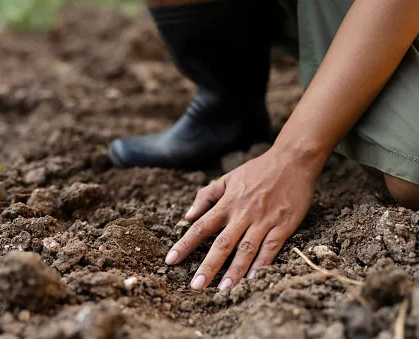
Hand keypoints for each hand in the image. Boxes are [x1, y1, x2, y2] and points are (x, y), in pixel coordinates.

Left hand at [165, 146, 321, 289]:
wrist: (293, 160)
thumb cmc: (258, 170)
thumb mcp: (229, 178)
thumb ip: (207, 196)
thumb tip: (188, 215)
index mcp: (227, 203)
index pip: (201, 226)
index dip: (185, 244)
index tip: (171, 260)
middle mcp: (243, 213)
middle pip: (222, 243)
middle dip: (208, 266)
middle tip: (195, 286)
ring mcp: (264, 220)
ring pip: (246, 249)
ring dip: (234, 271)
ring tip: (223, 289)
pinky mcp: (284, 224)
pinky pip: (271, 247)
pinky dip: (262, 263)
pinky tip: (253, 279)